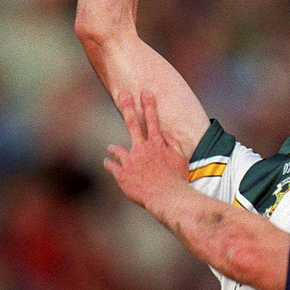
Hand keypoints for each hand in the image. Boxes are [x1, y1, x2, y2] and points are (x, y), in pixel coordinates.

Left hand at [104, 91, 188, 212]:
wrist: (167, 197)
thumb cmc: (177, 180)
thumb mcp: (181, 159)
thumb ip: (174, 144)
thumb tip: (167, 134)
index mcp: (156, 144)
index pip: (153, 120)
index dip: (149, 105)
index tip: (145, 92)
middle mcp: (141, 149)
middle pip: (132, 123)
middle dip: (128, 106)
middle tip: (124, 94)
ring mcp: (130, 161)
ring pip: (117, 149)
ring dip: (113, 148)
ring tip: (111, 148)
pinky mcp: (122, 175)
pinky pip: (111, 166)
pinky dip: (109, 164)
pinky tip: (108, 163)